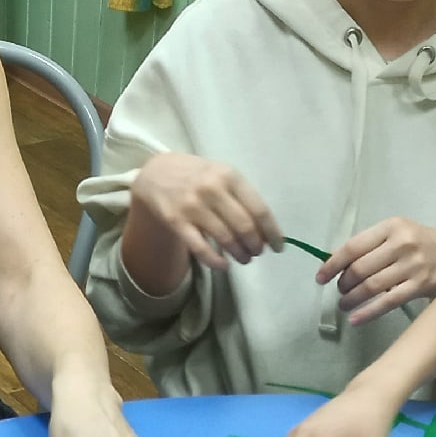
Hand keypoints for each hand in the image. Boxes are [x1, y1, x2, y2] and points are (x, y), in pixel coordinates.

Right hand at [127, 151, 281, 268]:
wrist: (156, 172)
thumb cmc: (198, 176)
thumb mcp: (222, 176)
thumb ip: (243, 199)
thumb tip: (265, 232)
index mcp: (230, 176)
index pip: (259, 210)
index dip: (272, 233)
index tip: (279, 247)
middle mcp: (212, 189)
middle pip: (244, 227)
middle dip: (255, 246)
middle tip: (256, 252)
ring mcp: (193, 205)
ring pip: (225, 239)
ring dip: (239, 254)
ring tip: (243, 258)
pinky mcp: (176, 221)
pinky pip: (200, 248)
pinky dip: (215, 261)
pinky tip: (223, 265)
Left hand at [319, 217, 435, 327]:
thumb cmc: (427, 245)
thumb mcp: (402, 234)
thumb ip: (375, 246)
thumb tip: (339, 266)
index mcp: (393, 226)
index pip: (353, 246)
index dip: (332, 264)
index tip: (320, 277)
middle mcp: (403, 242)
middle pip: (360, 268)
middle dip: (344, 284)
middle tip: (340, 293)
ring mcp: (413, 264)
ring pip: (371, 286)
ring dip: (352, 299)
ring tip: (345, 305)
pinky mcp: (422, 285)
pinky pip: (387, 302)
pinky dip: (367, 312)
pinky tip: (355, 319)